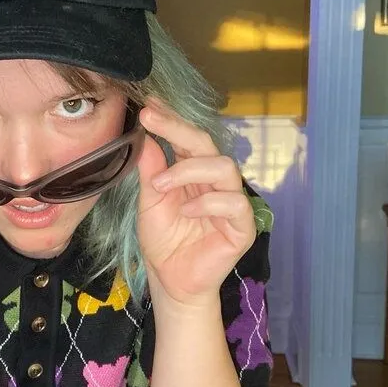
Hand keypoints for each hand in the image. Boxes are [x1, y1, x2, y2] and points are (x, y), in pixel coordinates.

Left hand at [135, 98, 254, 307]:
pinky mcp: (242, 227)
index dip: (172, 120)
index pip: (188, 140)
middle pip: (207, 144)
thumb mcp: (150, 201)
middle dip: (179, 129)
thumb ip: (151, 169)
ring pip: (224, 168)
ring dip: (189, 170)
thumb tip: (145, 134)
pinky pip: (233, 203)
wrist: (170, 281)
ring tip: (161, 185)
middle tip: (152, 121)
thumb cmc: (163, 241)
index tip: (150, 105)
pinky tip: (186, 211)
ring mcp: (232, 203)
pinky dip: (207, 203)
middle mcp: (215, 183)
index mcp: (193, 173)